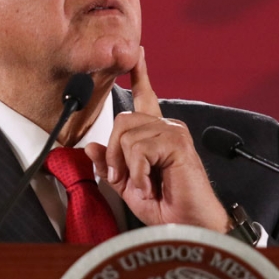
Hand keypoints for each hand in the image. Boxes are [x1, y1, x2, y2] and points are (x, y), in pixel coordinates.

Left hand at [86, 48, 228, 231]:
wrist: (188, 226)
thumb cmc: (165, 207)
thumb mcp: (128, 185)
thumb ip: (109, 165)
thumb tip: (90, 145)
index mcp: (155, 134)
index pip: (146, 97)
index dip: (140, 74)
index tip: (137, 53)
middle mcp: (165, 127)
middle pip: (121, 120)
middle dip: (113, 153)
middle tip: (124, 179)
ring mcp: (173, 132)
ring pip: (126, 136)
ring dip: (127, 167)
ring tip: (143, 185)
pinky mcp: (177, 142)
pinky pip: (139, 149)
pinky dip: (138, 173)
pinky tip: (151, 186)